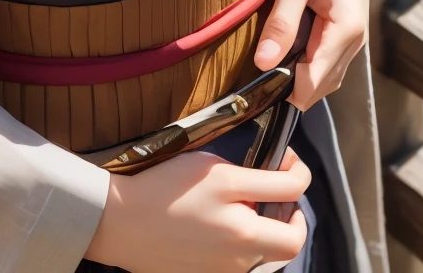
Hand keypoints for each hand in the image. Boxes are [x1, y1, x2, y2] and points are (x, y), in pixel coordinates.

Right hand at [83, 148, 309, 272]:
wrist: (123, 224)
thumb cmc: (165, 189)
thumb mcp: (213, 171)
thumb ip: (256, 180)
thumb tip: (280, 186)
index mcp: (247, 227)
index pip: (294, 194)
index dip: (299, 170)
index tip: (289, 161)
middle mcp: (244, 256)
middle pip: (293, 240)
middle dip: (294, 216)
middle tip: (281, 198)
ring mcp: (229, 272)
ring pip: (269, 253)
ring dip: (268, 231)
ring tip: (245, 209)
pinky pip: (244, 263)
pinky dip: (245, 244)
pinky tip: (222, 227)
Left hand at [253, 0, 375, 109]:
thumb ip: (283, 21)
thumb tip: (264, 63)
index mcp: (346, 32)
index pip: (313, 84)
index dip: (282, 87)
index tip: (251, 78)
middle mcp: (354, 43)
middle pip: (318, 87)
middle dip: (288, 85)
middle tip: (253, 65)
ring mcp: (351, 40)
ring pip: (323, 78)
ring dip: (296, 74)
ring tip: (266, 53)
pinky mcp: (343, 32)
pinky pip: (324, 62)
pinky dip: (304, 62)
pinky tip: (282, 44)